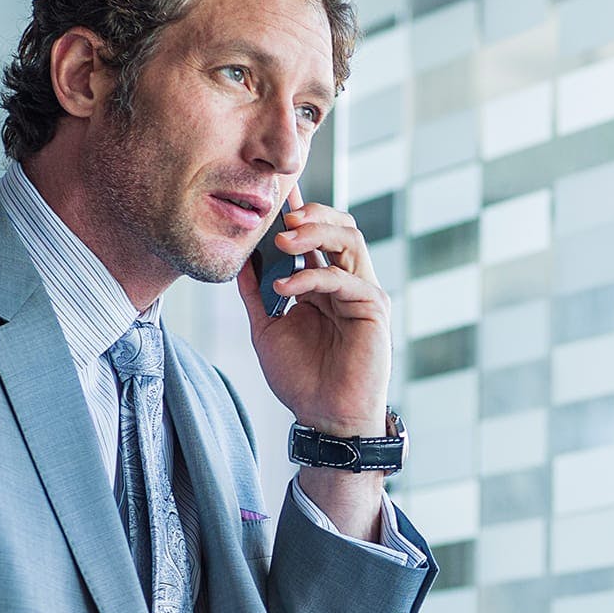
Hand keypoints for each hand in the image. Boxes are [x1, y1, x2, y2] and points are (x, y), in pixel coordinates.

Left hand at [235, 190, 391, 539]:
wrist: (324, 418)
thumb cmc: (301, 378)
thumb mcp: (267, 327)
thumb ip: (257, 293)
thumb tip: (240, 260)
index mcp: (323, 283)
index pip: (317, 236)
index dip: (300, 212)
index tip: (276, 194)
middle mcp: (347, 282)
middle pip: (340, 227)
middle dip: (311, 215)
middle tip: (280, 214)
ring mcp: (362, 293)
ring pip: (350, 241)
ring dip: (315, 232)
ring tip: (282, 237)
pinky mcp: (373, 309)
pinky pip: (345, 279)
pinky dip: (312, 276)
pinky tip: (285, 285)